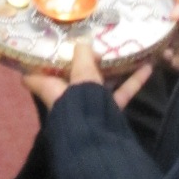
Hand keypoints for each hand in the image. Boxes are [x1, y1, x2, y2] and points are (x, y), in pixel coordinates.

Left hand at [25, 34, 151, 110]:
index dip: (34, 62)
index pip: (31, 77)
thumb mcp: (81, 72)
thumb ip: (83, 55)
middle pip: (69, 77)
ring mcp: (87, 106)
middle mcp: (66, 97)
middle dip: (80, 61)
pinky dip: (131, 82)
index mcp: (49, 87)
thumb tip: (87, 46)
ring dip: (109, 70)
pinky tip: (147, 68)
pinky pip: (118, 94)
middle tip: (90, 43)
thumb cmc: (80, 99)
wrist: (98, 136)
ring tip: (120, 51)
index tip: (43, 46)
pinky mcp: (106, 113)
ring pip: (97, 84)